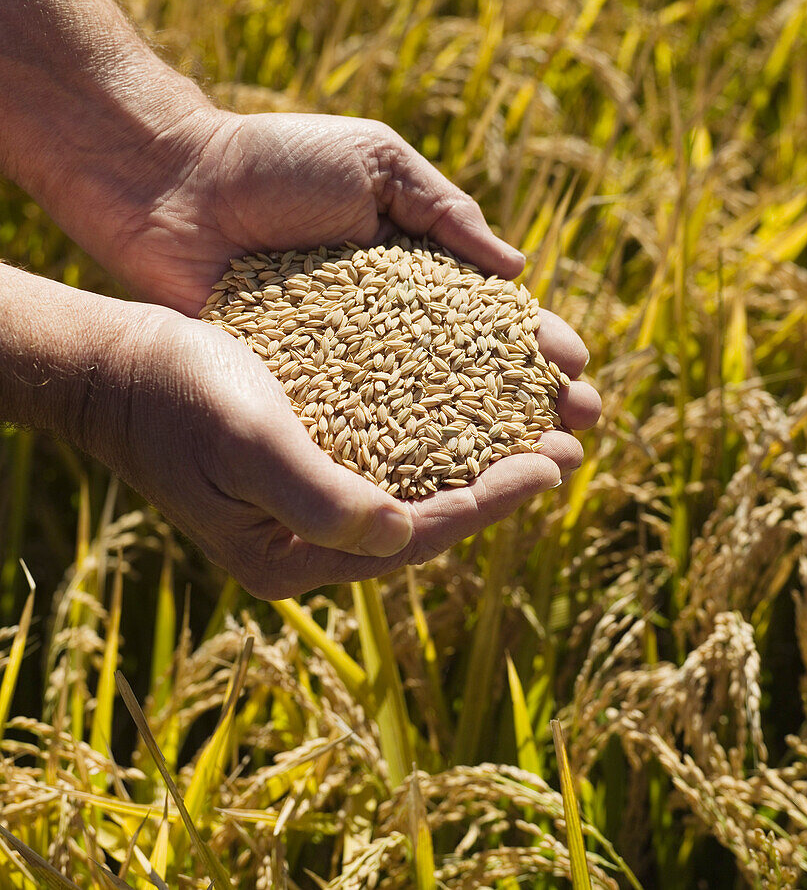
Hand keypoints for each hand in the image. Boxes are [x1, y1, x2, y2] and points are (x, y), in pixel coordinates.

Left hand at [78, 110, 598, 592]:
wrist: (173, 183)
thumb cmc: (277, 160)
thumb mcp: (375, 163)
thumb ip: (445, 211)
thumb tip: (518, 270)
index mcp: (412, 268)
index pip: (488, 315)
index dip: (535, 344)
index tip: (580, 372)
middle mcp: (384, 323)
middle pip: (468, 373)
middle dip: (526, 401)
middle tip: (578, 434)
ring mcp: (340, 361)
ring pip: (419, 411)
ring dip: (478, 441)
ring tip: (534, 468)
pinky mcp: (294, 386)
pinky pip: (350, 427)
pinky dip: (395, 455)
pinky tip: (440, 485)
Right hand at [93, 300, 595, 598]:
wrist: (122, 365)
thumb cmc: (180, 399)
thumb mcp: (248, 445)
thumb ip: (321, 499)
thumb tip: (404, 535)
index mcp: (293, 555)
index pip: (416, 537)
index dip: (488, 503)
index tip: (552, 465)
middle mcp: (308, 537)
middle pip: (426, 515)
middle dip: (499, 482)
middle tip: (569, 446)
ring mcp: (309, 497)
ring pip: (415, 482)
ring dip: (478, 453)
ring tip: (538, 424)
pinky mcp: (309, 454)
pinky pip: (389, 450)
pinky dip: (437, 429)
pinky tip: (473, 402)